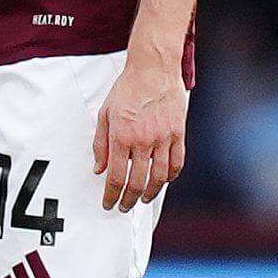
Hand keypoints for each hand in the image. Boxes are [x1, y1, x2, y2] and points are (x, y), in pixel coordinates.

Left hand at [94, 50, 188, 209]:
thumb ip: (100, 144)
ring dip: (150, 193)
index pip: (116, 176)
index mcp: (122, 137)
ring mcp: (164, 138)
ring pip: (160, 177)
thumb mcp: (104, 114)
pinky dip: (170, 177)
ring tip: (142, 199)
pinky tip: (163, 182)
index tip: (108, 204)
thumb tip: (98, 170)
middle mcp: (143, 141)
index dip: (111, 195)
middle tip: (123, 207)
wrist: (153, 70)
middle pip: (138, 182)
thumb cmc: (126, 90)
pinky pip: (177, 163)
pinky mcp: (179, 134)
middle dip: (128, 199)